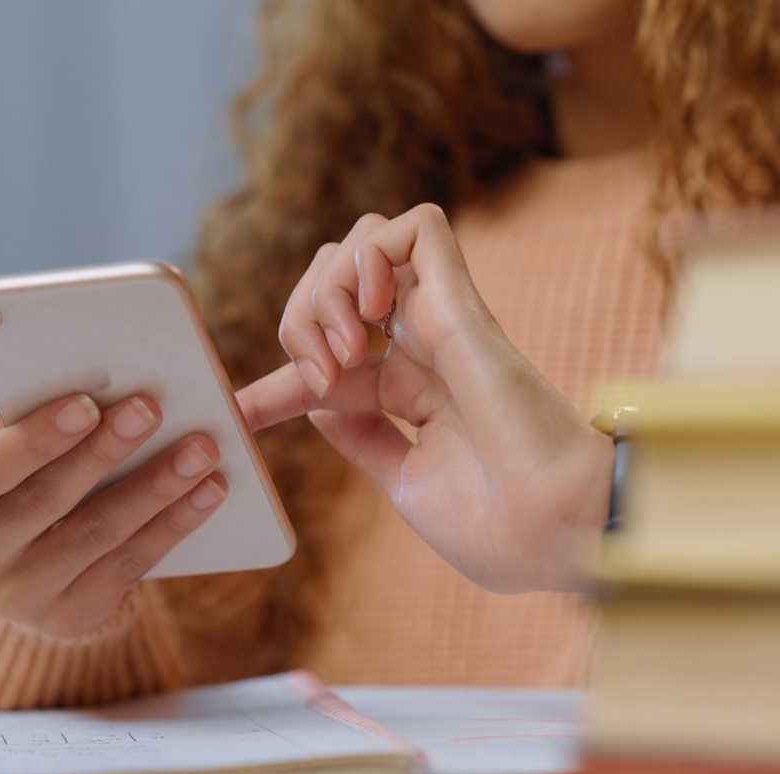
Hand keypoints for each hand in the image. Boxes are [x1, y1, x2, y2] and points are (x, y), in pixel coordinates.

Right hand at [0, 389, 225, 637]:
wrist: (16, 562)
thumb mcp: (5, 437)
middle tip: (151, 408)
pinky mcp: (66, 618)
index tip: (87, 402)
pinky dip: (173, 525)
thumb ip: (22, 398)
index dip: (35, 438)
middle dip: (104, 453)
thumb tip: (59, 350)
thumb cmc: (18, 472)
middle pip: (45, 500)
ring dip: (156, 488)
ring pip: (96, 535)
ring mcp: (17, 594)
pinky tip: (208, 492)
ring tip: (202, 449)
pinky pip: (128, 567)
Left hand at [236, 204, 612, 592]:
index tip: (232, 411)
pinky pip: (415, 226)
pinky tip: (373, 314)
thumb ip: (362, 436)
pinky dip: (372, 256)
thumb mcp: (403, 481)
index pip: (325, 359)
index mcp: (410, 391)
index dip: (273, 382)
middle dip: (296, 321)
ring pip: (360, 243)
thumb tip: (316, 402)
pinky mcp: (463, 301)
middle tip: (315, 377)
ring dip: (325, 290)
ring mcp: (441, 322)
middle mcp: (421, 348)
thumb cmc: (496, 525)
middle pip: (329, 282)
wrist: (554, 534)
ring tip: (345, 353)